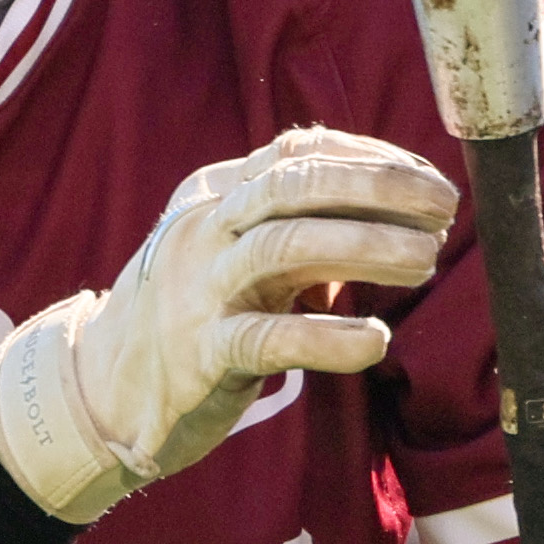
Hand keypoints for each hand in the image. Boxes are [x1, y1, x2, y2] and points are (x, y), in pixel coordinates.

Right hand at [0, 128, 454, 524]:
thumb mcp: (239, 255)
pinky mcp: (201, 355)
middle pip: (295, 185)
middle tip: (443, 208)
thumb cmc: (194, 315)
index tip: (430, 177)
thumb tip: (401, 214)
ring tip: (425, 259)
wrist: (100, 389)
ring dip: (365, 246)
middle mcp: (205, 229)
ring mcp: (199, 289)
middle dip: (377, 189)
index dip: (371, 159)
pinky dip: (328, 337)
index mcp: (216, 195)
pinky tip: (375, 340)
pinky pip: (269, 339)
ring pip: (285, 247)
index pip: (298, 154)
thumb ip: (303, 231)